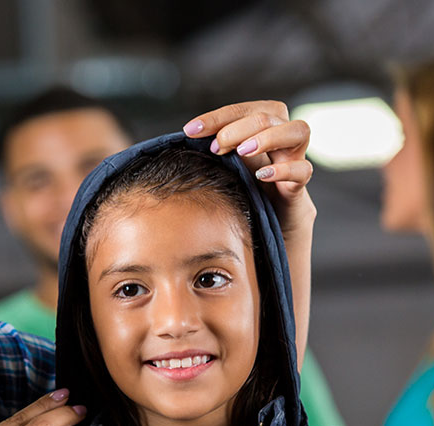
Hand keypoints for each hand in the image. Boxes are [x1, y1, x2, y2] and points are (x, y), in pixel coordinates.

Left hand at [184, 99, 314, 367]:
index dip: (219, 115)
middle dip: (243, 120)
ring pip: (298, 131)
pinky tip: (267, 180)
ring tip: (242, 153)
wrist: (242, 306)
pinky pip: (305, 174)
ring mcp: (287, 186)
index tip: (189, 131)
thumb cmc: (203, 266)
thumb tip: (129, 179)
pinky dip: (290, 169)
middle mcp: (267, 167)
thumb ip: (172, 199)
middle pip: (273, 110)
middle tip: (220, 144)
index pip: (240, 114)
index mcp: (240, 163)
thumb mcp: (185, 224)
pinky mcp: (299, 211)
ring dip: (268, 136)